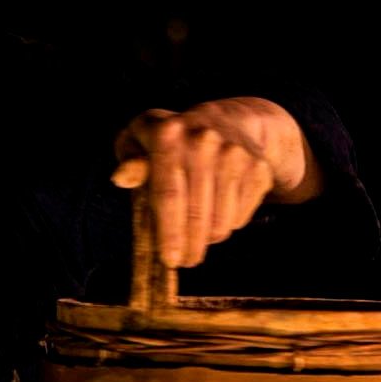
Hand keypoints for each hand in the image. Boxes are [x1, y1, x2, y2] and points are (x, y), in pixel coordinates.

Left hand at [112, 97, 322, 267]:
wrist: (231, 120)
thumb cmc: (174, 140)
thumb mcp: (142, 141)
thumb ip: (130, 161)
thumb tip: (121, 178)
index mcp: (168, 134)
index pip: (169, 194)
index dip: (169, 233)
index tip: (170, 260)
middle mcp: (205, 140)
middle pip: (197, 214)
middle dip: (189, 247)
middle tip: (185, 261)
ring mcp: (236, 155)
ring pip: (221, 222)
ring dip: (208, 238)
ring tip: (199, 232)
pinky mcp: (258, 169)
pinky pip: (240, 218)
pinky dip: (227, 224)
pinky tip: (218, 212)